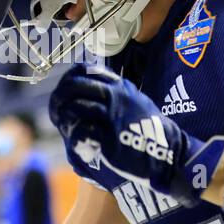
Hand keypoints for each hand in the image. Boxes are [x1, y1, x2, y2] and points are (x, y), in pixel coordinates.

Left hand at [48, 64, 223, 204]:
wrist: (166, 153)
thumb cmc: (148, 129)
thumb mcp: (135, 101)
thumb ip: (114, 93)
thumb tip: (86, 88)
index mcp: (120, 86)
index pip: (83, 70)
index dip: (68, 81)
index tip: (64, 94)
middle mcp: (115, 96)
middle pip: (74, 86)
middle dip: (60, 98)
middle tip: (57, 111)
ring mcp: (112, 115)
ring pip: (74, 106)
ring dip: (65, 117)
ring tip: (66, 127)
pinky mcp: (109, 136)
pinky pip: (81, 131)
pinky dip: (74, 135)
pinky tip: (77, 141)